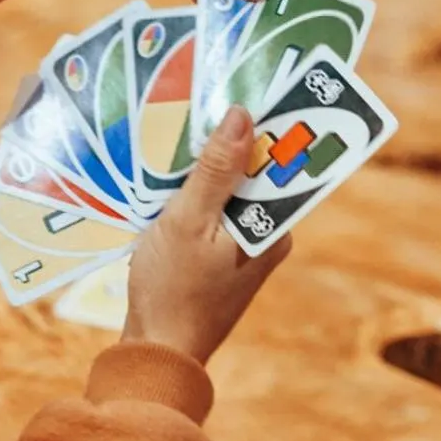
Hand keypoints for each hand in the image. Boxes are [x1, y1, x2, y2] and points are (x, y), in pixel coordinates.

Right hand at [123, 106, 291, 364]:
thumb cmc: (173, 290)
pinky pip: (216, 211)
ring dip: (208, 168)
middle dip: (232, 141)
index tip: (254, 85)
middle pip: (256, 172)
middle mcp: (269, 235)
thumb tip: (243, 116)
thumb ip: (216, 171)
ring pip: (232, 190)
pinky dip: (196, 194)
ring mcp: (246, 248)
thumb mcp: (188, 221)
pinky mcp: (222, 258)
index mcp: (273, 227)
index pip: (282, 161)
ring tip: (180, 134)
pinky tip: (168, 181)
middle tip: (204, 102)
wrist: (157, 354)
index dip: (270, 123)